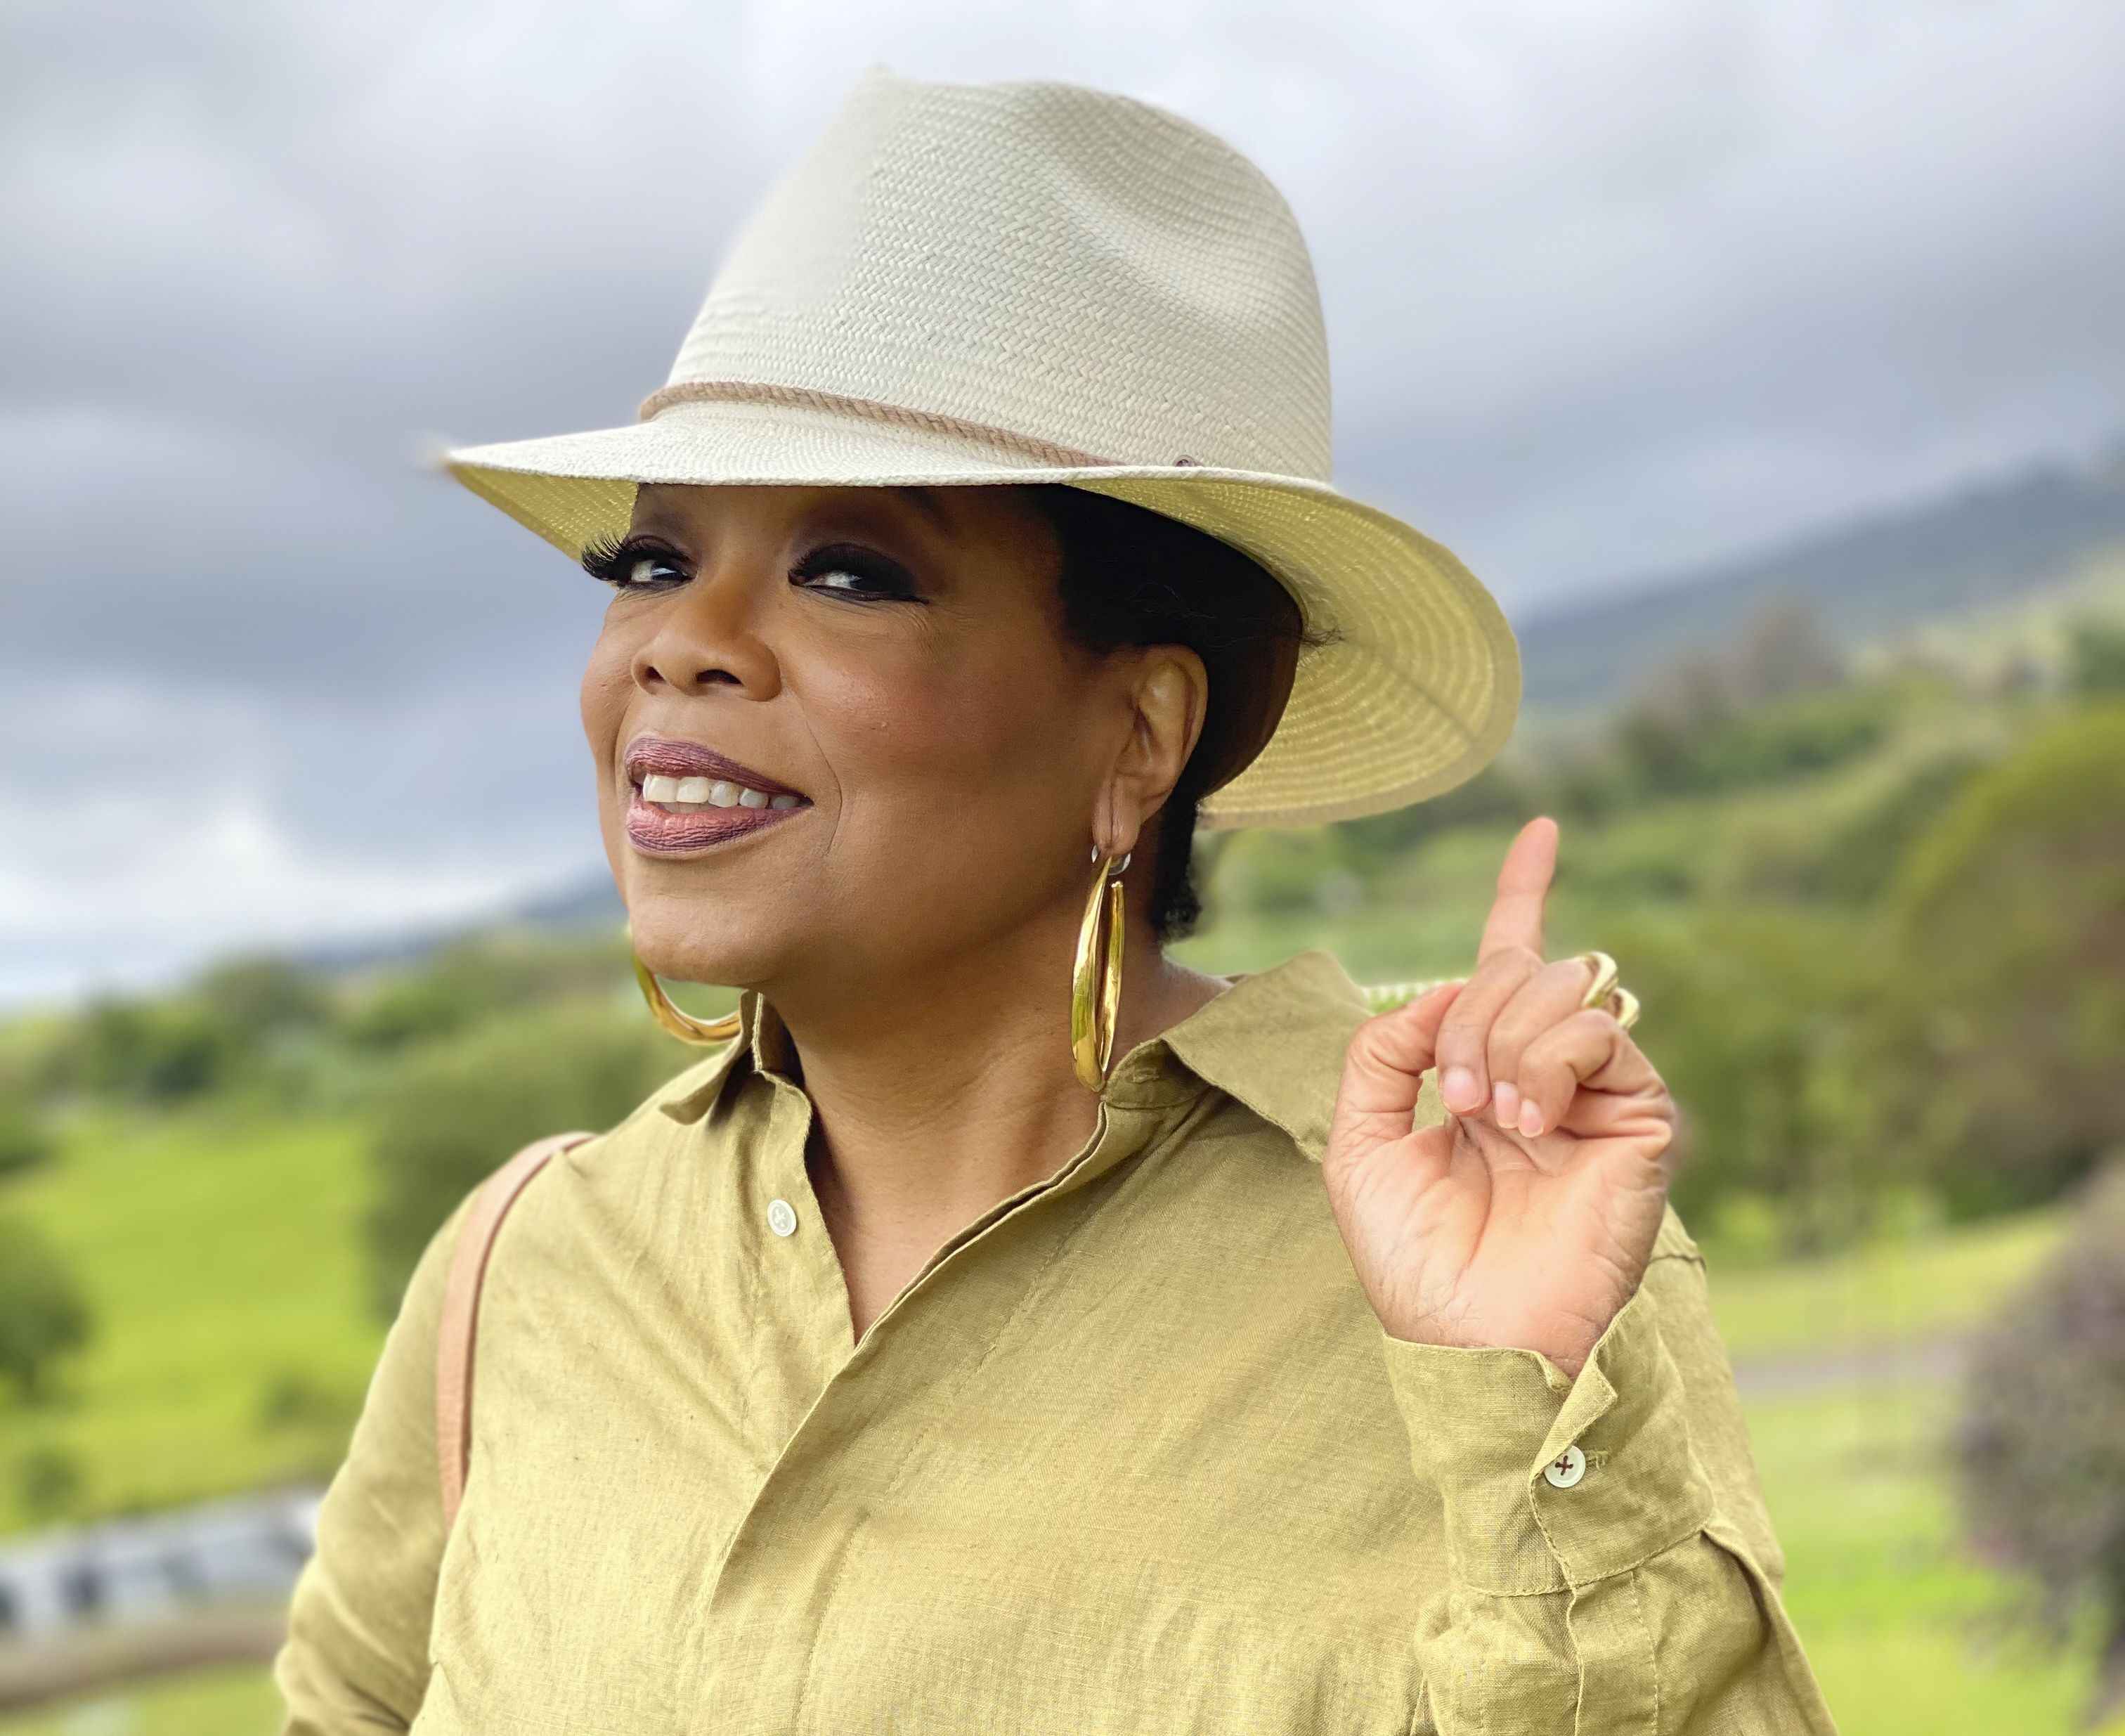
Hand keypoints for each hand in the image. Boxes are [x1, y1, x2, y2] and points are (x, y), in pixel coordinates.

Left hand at [1320, 817, 1675, 1378]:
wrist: (1472, 1341)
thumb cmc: (1415, 1264)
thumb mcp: (1358, 1142)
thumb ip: (1382, 1051)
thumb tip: (1440, 989)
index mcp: (1488, 1076)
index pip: (1509, 966)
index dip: (1524, 894)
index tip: (1541, 830)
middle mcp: (1548, 1077)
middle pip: (1516, 970)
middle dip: (1466, 1013)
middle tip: (1452, 1098)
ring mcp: (1597, 1095)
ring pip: (1555, 989)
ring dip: (1499, 1040)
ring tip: (1488, 1120)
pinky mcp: (1642, 1119)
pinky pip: (1594, 1032)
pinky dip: (1545, 1061)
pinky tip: (1525, 1122)